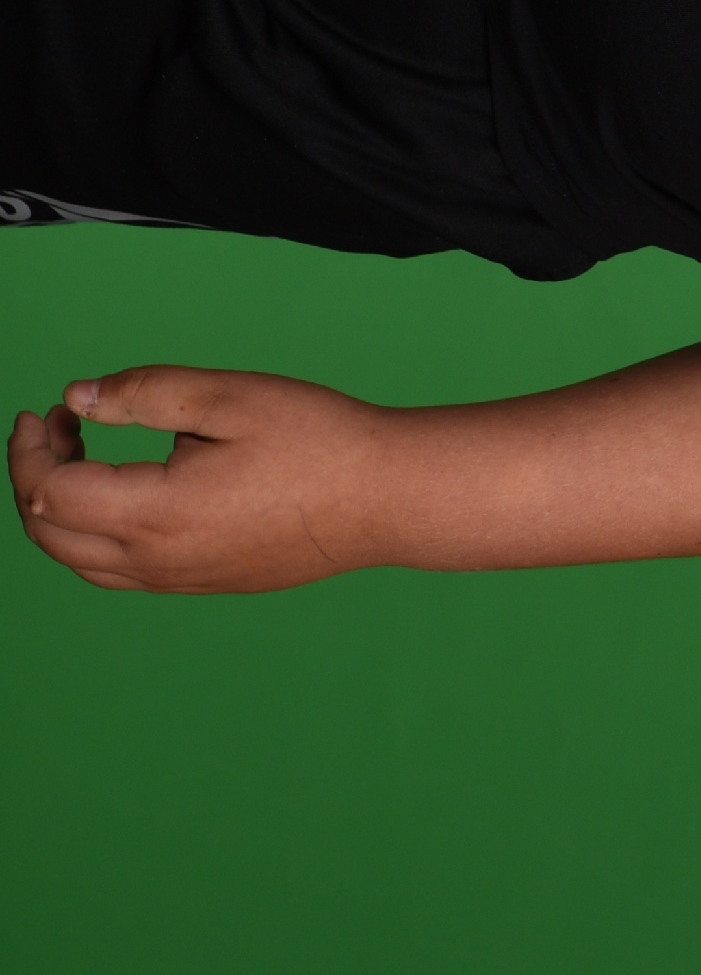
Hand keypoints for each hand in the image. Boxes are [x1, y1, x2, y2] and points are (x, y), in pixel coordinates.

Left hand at [10, 368, 399, 592]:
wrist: (389, 499)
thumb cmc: (320, 441)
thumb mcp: (229, 396)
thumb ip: (144, 392)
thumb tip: (80, 397)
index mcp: (155, 514)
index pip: (46, 493)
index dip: (31, 449)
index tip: (46, 411)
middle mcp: (158, 560)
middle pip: (50, 534)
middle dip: (34, 477)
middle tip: (58, 428)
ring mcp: (182, 579)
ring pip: (82, 560)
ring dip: (61, 510)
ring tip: (83, 459)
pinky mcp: (207, 582)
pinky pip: (122, 571)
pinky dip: (98, 533)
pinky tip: (130, 492)